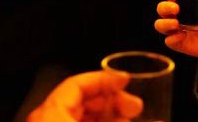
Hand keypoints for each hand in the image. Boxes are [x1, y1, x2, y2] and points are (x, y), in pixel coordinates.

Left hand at [28, 71, 142, 121]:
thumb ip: (123, 119)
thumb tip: (153, 117)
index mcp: (49, 113)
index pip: (77, 83)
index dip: (105, 79)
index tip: (125, 79)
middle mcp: (45, 121)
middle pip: (80, 100)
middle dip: (111, 101)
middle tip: (134, 106)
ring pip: (80, 117)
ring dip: (107, 117)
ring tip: (129, 120)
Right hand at [154, 0, 197, 71]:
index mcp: (185, 4)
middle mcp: (178, 16)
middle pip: (161, 8)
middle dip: (165, 6)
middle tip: (177, 8)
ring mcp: (176, 30)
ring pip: (160, 24)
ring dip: (165, 23)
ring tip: (176, 23)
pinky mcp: (178, 43)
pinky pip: (169, 41)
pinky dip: (173, 38)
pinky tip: (182, 35)